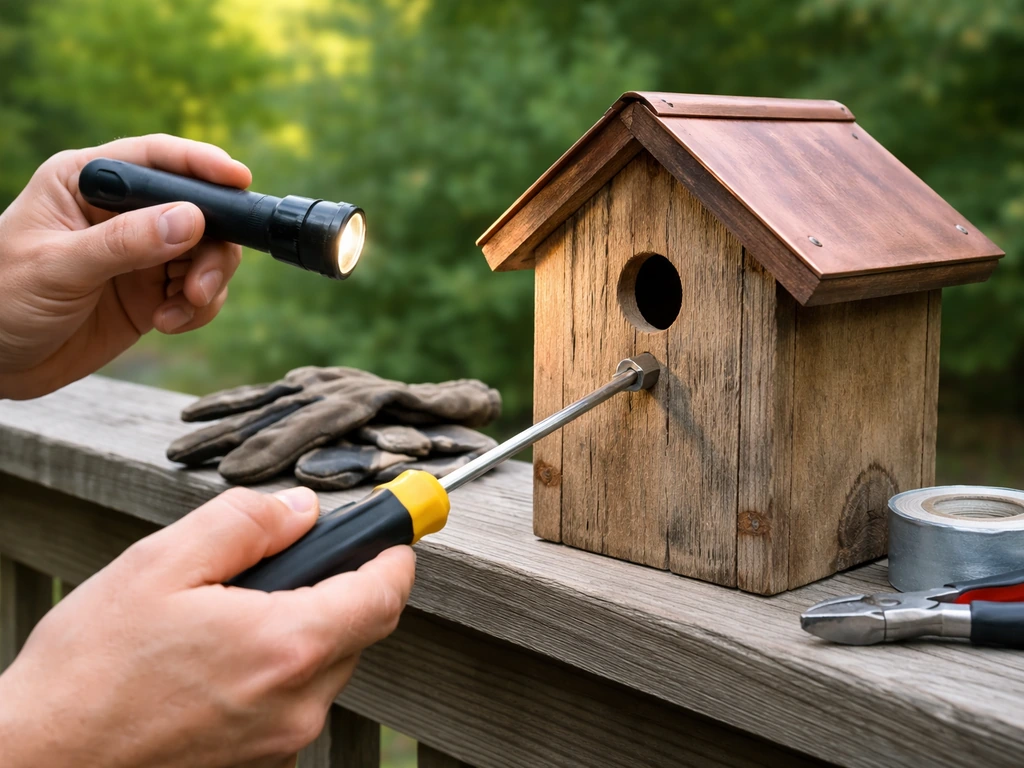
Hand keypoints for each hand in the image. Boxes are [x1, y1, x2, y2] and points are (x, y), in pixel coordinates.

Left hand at [0, 134, 251, 398]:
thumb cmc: (2, 299)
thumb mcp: (59, 267)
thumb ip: (125, 243)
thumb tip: (192, 219)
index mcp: (88, 183)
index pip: (155, 159)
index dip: (201, 165)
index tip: (238, 180)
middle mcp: (122, 213)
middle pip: (198, 211)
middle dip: (211, 249)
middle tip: (199, 287)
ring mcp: (141, 253)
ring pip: (207, 253)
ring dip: (206, 284)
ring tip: (180, 310)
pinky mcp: (152, 292)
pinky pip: (198, 292)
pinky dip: (197, 309)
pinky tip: (167, 324)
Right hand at [0, 486, 414, 767]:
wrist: (40, 761)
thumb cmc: (91, 667)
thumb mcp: (162, 564)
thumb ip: (246, 523)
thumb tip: (302, 509)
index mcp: (287, 645)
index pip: (384, 595)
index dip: (394, 557)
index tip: (393, 534)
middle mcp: (299, 702)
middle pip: (358, 628)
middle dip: (338, 587)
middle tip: (283, 565)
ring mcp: (282, 743)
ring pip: (326, 665)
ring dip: (303, 629)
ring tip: (231, 616)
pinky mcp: (260, 765)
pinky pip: (294, 701)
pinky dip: (278, 669)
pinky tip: (217, 662)